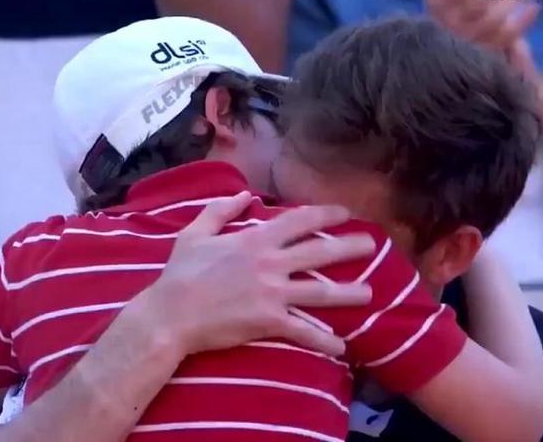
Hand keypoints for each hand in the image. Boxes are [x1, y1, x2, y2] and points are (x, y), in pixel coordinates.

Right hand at [132, 191, 374, 356]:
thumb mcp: (195, 232)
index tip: (344, 212)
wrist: (170, 315)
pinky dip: (324, 341)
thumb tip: (245, 195)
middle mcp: (270, 263)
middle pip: (320, 253)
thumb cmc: (180, 273)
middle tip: (372, 245)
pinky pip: (303, 331)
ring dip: (349, 294)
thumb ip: (221, 210)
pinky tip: (342, 347)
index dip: (325, 214)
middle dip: (350, 247)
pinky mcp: (269, 322)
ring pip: (321, 293)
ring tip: (370, 293)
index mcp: (255, 239)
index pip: (300, 221)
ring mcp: (272, 294)